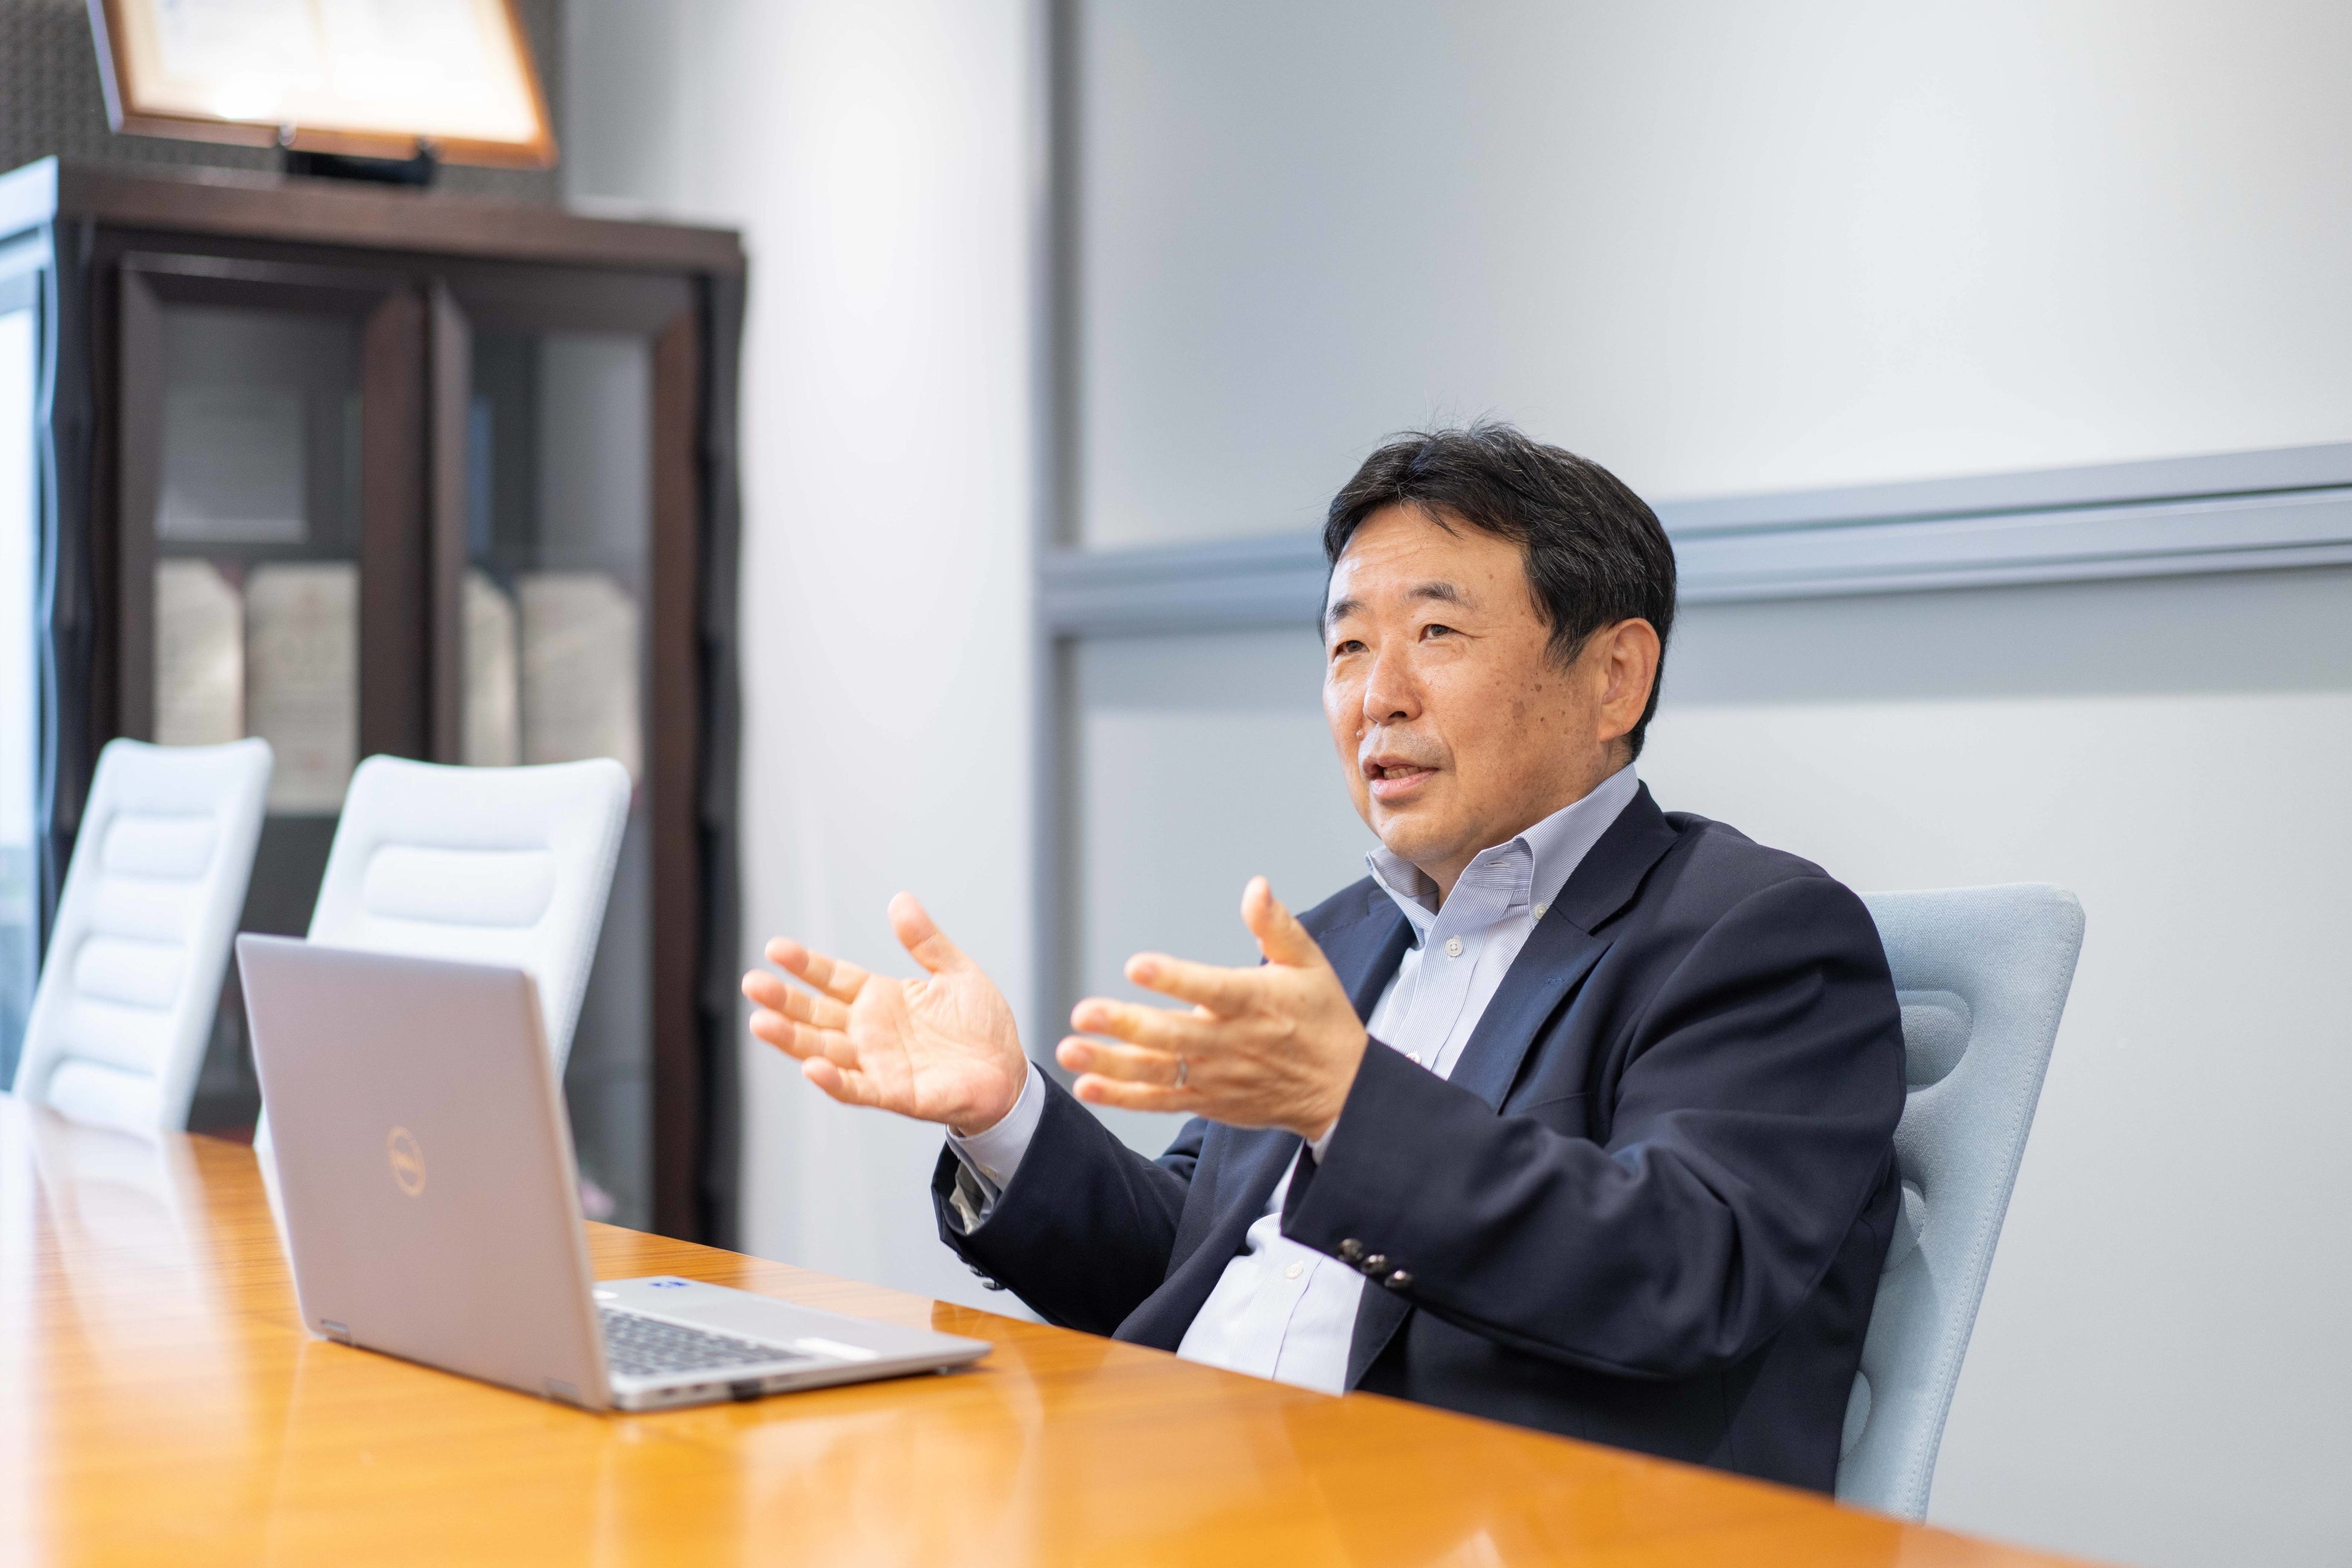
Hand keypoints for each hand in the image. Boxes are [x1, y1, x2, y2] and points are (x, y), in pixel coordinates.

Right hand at [743, 893, 1027, 1134]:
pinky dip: (834, 1080)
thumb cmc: (981, 1026)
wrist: (1010, 1073)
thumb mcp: (956, 973)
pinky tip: (811, 1066)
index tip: (774, 948)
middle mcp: (870, 1031)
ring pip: (823, 1050)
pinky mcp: (894, 1093)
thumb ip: (926, 941)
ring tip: (760, 1022)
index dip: (804, 965)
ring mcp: (878, 1063)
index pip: (832, 979)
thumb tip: (899, 900)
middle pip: (816, 1014)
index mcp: (881, 999)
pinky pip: (857, 1088)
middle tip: (751, 983)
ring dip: (792, 1039)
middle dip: (783, 1000)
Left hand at [1057, 877, 1367, 1140]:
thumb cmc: (1321, 1019)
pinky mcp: (1208, 1100)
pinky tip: (1087, 1085)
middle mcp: (1232, 1042)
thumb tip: (1255, 885)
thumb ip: (1275, 925)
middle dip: (1126, 1025)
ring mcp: (1217, 1076)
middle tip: (1083, 1013)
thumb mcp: (1310, 964)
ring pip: (1158, 1073)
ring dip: (1111, 1064)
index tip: (1136, 966)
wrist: (1342, 1091)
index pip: (1211, 989)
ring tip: (1070, 1050)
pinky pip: (1160, 1101)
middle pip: (1173, 1036)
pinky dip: (1123, 1097)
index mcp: (1256, 1002)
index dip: (1174, 979)